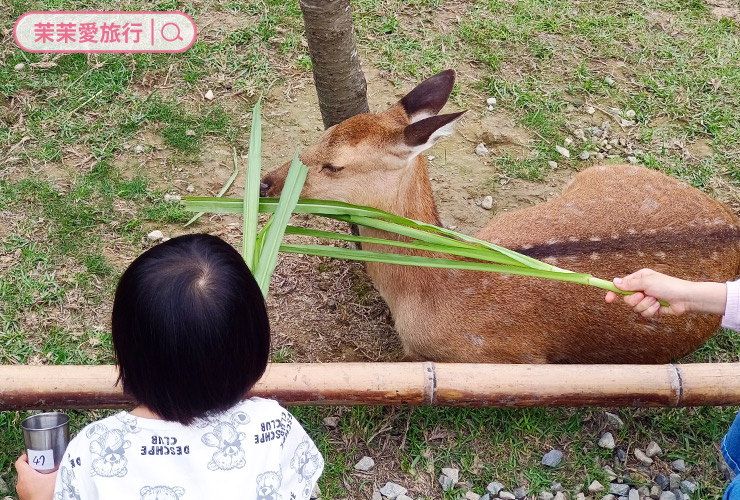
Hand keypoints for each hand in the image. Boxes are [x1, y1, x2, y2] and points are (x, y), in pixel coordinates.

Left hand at [15, 454, 57, 499]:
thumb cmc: (46, 495)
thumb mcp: (56, 478)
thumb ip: (60, 468)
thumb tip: (67, 461)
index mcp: (26, 475)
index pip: (20, 462)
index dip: (25, 457)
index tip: (32, 456)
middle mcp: (21, 482)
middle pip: (23, 470)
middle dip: (32, 466)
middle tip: (42, 465)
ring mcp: (21, 490)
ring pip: (24, 479)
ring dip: (31, 476)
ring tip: (42, 476)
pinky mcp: (24, 496)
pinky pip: (25, 487)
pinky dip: (31, 484)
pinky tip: (41, 486)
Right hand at [604, 268, 726, 317]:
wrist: (685, 298)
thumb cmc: (668, 286)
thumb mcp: (647, 282)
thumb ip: (629, 284)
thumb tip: (614, 282)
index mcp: (639, 278)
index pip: (621, 285)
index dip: (613, 292)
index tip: (608, 299)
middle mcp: (642, 288)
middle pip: (627, 299)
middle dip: (635, 300)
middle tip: (643, 296)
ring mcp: (647, 299)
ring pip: (636, 308)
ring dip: (646, 305)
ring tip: (656, 300)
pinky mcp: (652, 309)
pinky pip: (644, 313)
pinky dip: (652, 310)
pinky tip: (660, 306)